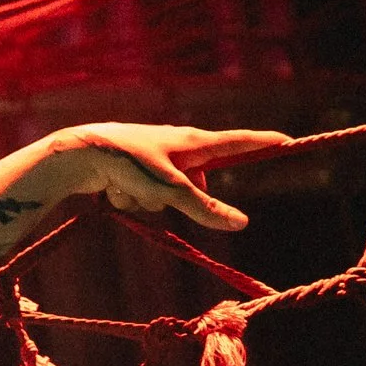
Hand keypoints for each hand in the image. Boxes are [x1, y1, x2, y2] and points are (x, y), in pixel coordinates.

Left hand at [36, 123, 288, 231]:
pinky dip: (128, 198)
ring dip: (146, 200)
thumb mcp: (171, 189)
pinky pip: (144, 198)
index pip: (240, 141)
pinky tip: (111, 188)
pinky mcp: (137, 174)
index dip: (265, 143)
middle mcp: (180, 149)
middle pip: (197, 186)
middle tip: (147, 185)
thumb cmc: (128, 164)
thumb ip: (204, 208)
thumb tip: (242, 224)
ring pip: (166, 198)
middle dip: (173, 198)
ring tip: (126, 185)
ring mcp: (157, 163)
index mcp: (195, 142)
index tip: (289, 141)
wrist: (76, 155)